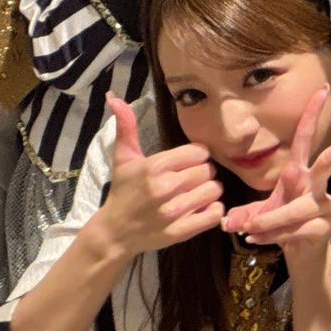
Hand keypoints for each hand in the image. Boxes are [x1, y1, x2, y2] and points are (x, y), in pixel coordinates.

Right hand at [93, 94, 224, 256]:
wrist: (114, 232)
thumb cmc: (123, 191)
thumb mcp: (123, 158)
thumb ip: (126, 127)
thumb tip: (114, 97)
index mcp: (155, 167)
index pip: (200, 152)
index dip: (197, 156)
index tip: (187, 162)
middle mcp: (166, 188)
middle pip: (209, 170)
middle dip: (203, 173)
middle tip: (191, 179)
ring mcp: (174, 212)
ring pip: (215, 190)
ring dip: (210, 191)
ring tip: (196, 193)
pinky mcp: (181, 231)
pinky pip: (215, 214)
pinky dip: (212, 210)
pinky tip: (200, 208)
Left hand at [222, 89, 330, 264]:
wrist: (303, 256)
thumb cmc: (284, 226)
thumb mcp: (260, 215)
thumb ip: (244, 214)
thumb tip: (226, 221)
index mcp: (300, 173)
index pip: (306, 138)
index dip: (311, 114)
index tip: (322, 90)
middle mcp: (316, 185)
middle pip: (329, 161)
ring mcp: (323, 205)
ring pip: (296, 208)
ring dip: (270, 220)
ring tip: (250, 230)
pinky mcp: (324, 226)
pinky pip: (293, 229)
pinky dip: (271, 235)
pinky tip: (259, 240)